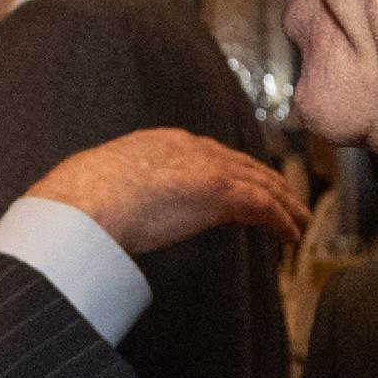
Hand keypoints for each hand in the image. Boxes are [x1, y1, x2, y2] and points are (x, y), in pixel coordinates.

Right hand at [25, 128, 307, 259]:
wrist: (81, 202)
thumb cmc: (77, 203)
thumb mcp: (102, 186)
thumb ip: (121, 191)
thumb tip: (111, 210)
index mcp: (162, 143)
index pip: (211, 155)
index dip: (233, 171)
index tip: (245, 185)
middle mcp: (190, 148)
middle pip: (242, 164)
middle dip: (267, 182)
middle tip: (286, 200)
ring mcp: (206, 168)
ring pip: (260, 183)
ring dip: (284, 204)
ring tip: (299, 222)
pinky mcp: (219, 192)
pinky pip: (262, 205)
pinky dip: (281, 219)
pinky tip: (291, 235)